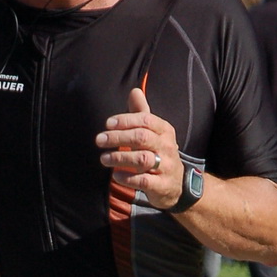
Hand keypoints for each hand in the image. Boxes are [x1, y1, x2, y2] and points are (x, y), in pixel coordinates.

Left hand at [96, 86, 184, 208]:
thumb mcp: (154, 133)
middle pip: (142, 137)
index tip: (107, 124)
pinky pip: (144, 180)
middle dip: (118, 137)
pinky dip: (128, 177)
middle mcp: (167, 146)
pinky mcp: (162, 185)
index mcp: (165, 130)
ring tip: (104, 158)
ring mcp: (166, 166)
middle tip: (99, 140)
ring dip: (120, 157)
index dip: (125, 120)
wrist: (177, 184)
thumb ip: (142, 113)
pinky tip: (116, 175)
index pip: (145, 120)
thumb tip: (134, 91)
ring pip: (142, 159)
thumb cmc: (159, 154)